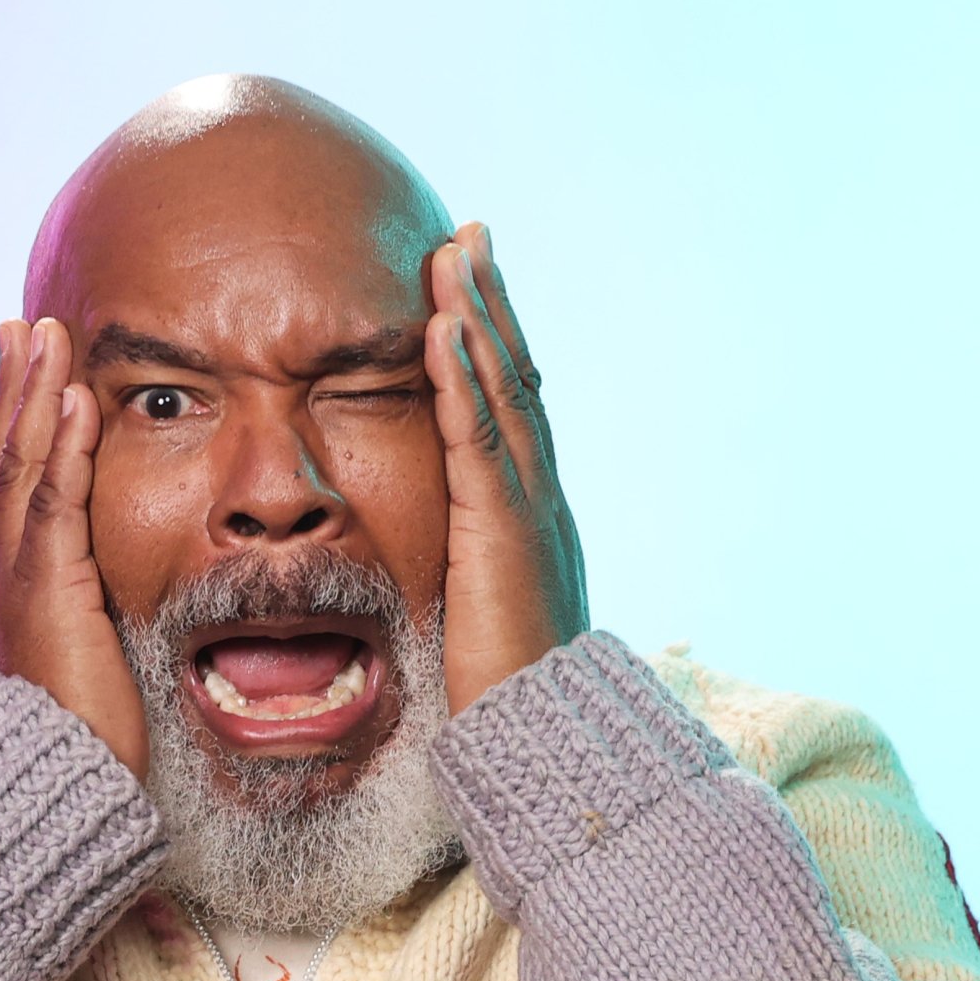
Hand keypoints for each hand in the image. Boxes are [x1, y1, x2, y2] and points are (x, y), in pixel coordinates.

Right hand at [0, 316, 148, 779]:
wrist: (55, 793)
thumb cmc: (82, 752)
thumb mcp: (89, 677)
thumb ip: (94, 635)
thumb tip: (115, 620)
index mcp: (11, 596)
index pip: (10, 496)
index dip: (17, 433)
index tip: (27, 380)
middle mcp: (2, 579)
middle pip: (2, 463)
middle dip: (13, 392)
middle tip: (22, 329)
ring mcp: (17, 581)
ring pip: (18, 467)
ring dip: (33, 394)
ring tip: (45, 335)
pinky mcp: (46, 591)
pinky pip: (53, 502)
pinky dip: (62, 444)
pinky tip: (73, 396)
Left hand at [425, 225, 587, 713]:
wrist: (543, 746)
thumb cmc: (501, 701)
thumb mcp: (474, 622)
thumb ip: (460, 581)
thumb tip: (436, 572)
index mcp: (527, 520)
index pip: (509, 416)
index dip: (489, 350)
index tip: (464, 291)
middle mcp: (539, 502)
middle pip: (515, 381)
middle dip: (490, 304)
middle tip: (468, 233)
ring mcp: (529, 512)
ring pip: (504, 393)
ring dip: (478, 315)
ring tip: (455, 248)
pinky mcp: (505, 533)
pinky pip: (481, 440)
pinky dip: (464, 378)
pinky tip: (444, 327)